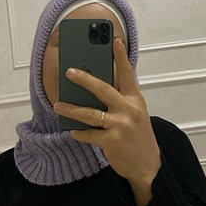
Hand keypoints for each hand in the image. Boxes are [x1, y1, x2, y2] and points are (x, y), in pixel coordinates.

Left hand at [53, 38, 160, 186]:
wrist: (148, 165)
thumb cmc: (138, 136)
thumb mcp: (135, 114)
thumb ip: (119, 101)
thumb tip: (92, 91)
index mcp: (135, 99)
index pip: (127, 74)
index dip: (121, 56)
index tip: (115, 40)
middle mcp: (129, 109)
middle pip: (103, 89)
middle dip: (84, 79)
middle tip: (69, 71)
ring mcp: (121, 125)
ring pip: (90, 113)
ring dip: (71, 109)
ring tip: (57, 105)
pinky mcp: (112, 141)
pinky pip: (89, 134)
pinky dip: (79, 132)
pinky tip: (72, 130)